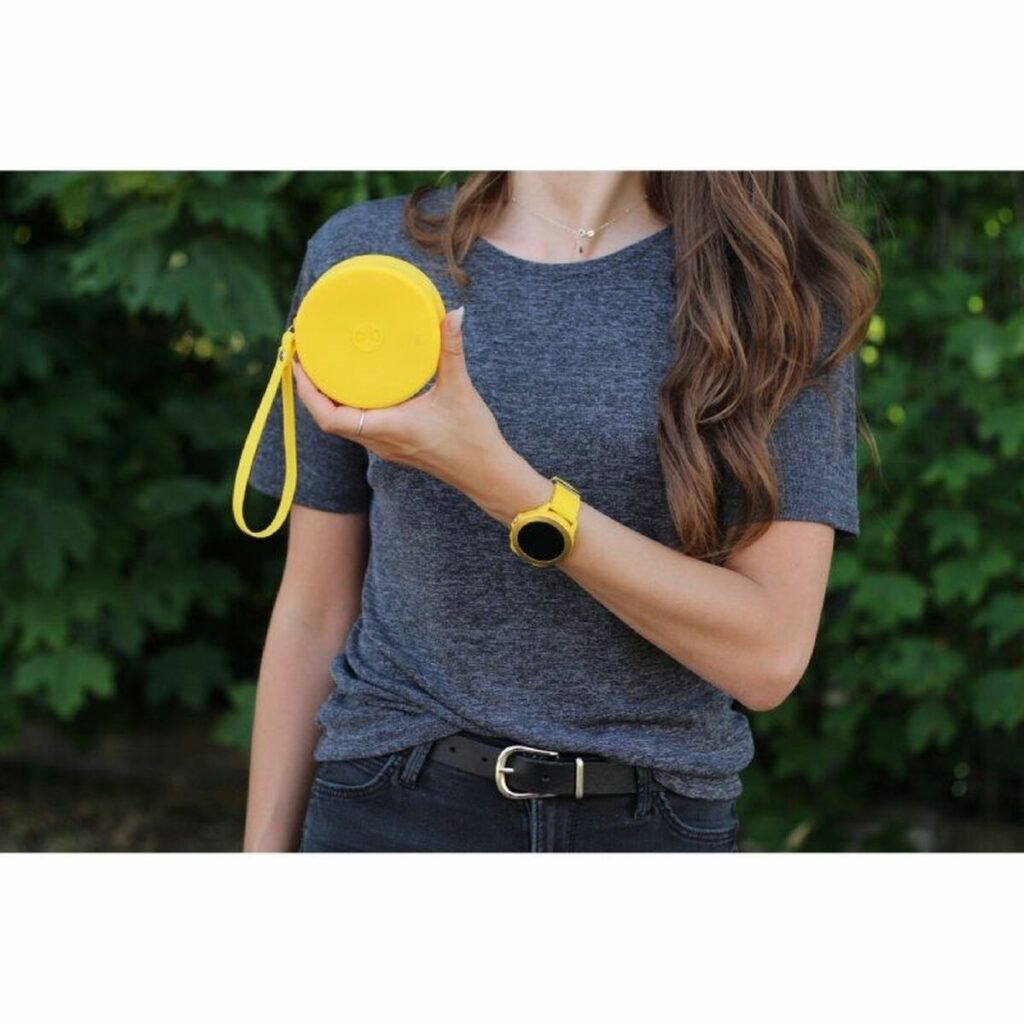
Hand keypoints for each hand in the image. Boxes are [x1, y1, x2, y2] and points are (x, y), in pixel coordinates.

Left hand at [291, 306, 509, 492]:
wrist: (486, 474)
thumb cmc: (472, 438)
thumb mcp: (460, 389)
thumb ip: (452, 349)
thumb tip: (453, 313)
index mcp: (388, 428)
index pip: (332, 418)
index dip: (309, 392)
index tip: (301, 363)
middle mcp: (380, 442)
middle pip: (329, 420)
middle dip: (312, 390)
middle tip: (307, 356)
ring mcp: (386, 447)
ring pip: (344, 424)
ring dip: (328, 400)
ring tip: (324, 368)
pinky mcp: (394, 447)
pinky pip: (359, 427)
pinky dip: (348, 407)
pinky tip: (355, 386)